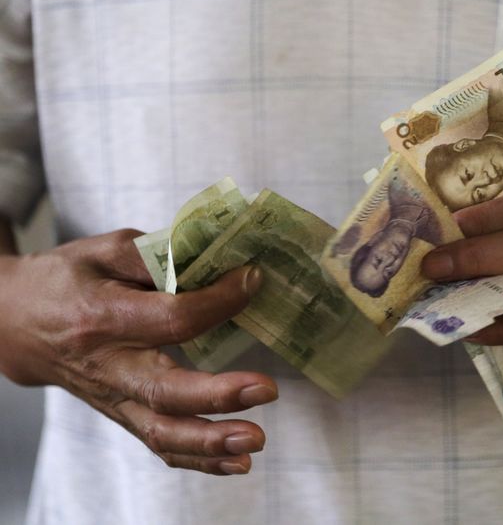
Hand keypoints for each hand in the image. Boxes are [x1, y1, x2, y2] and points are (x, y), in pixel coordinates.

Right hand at [0, 229, 276, 474]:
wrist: (14, 324)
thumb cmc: (66, 281)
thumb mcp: (103, 251)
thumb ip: (155, 257)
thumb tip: (214, 264)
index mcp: (103, 317)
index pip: (170, 319)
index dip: (217, 302)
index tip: (251, 282)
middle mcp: (109, 366)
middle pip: (164, 390)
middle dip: (218, 395)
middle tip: (265, 389)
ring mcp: (114, 398)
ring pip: (160, 432)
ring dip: (211, 442)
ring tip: (254, 440)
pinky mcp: (123, 415)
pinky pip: (159, 446)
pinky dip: (199, 461)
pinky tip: (238, 463)